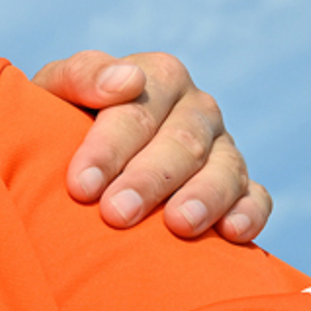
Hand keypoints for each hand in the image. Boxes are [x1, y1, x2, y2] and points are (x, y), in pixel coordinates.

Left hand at [32, 50, 271, 242]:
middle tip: (116, 214)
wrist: (79, 162)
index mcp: (157, 76)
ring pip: (224, 168)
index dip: (108, 148)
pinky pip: (256, 196)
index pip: (138, 109)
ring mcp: (223, 147)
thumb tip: (127, 79)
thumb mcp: (54, 93)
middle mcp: (196, 108)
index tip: (81, 186)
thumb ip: (80, 76)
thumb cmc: (60, 123)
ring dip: (203, 197)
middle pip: (181, 141)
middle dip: (148, 179)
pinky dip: (248, 212)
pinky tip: (232, 233)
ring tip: (179, 225)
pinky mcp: (240, 185)